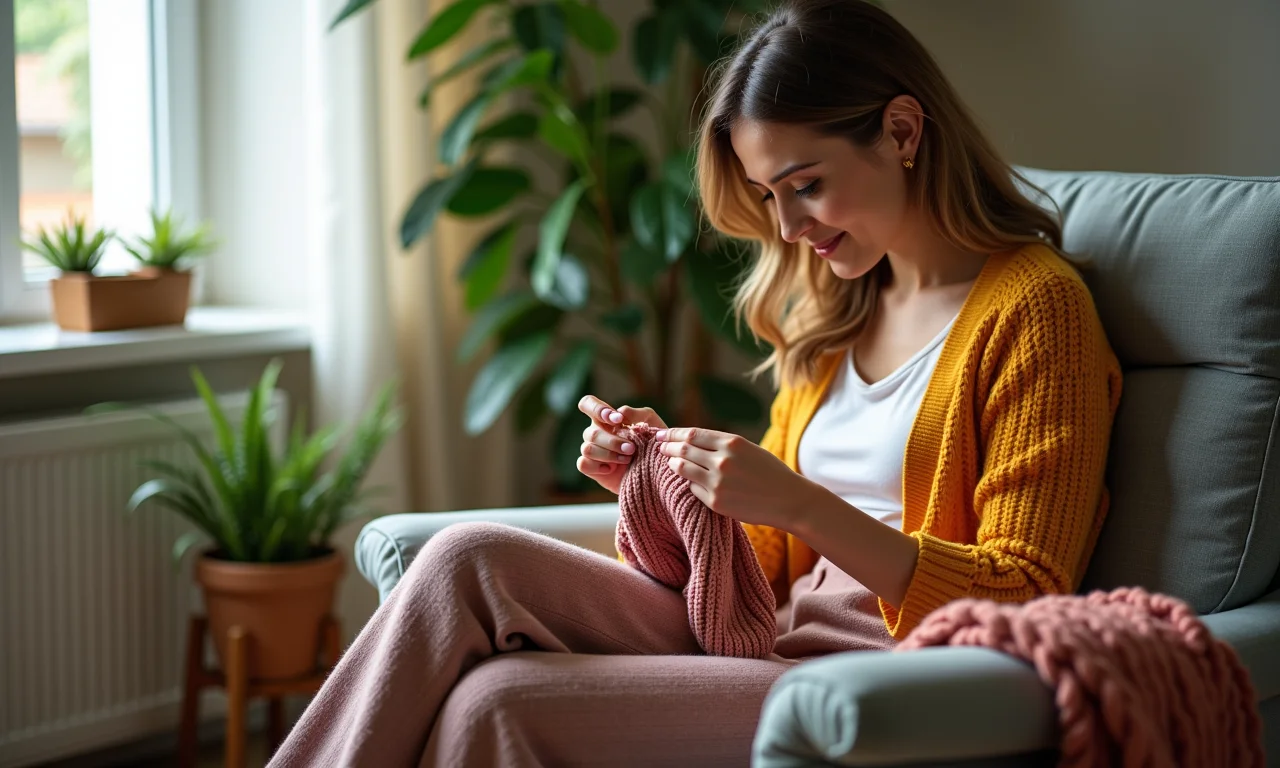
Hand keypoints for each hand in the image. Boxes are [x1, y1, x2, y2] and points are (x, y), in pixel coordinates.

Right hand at [576, 395, 667, 494]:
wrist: (656, 468)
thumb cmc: (652, 442)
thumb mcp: (651, 422)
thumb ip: (637, 413)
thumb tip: (620, 413)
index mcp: (605, 418)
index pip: (588, 404)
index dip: (597, 409)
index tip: (617, 420)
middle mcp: (595, 432)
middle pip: (591, 432)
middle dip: (613, 442)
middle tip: (632, 449)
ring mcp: (591, 450)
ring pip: (587, 448)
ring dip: (608, 454)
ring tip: (627, 459)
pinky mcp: (591, 468)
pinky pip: (583, 464)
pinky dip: (598, 467)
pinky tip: (612, 468)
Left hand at [657, 427, 815, 528]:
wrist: (788, 500)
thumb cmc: (769, 471)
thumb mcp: (747, 448)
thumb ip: (720, 444)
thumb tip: (689, 440)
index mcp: (732, 442)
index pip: (692, 434)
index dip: (673, 433)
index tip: (662, 434)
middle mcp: (722, 461)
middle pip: (683, 450)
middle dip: (668, 447)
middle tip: (660, 447)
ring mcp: (718, 482)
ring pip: (683, 469)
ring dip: (673, 464)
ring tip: (670, 462)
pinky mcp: (716, 502)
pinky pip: (693, 489)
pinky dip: (690, 483)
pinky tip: (691, 481)